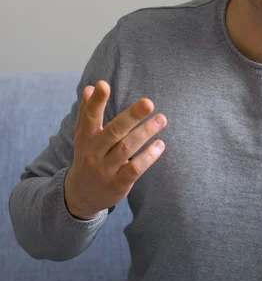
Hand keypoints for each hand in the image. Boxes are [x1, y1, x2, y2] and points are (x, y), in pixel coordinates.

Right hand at [64, 80, 166, 219]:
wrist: (80, 195)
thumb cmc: (87, 157)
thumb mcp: (83, 137)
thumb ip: (87, 112)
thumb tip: (90, 87)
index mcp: (85, 138)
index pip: (90, 117)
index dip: (96, 102)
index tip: (103, 84)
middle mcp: (94, 152)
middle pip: (114, 131)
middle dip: (131, 116)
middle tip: (148, 102)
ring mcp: (105, 169)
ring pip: (126, 148)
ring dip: (145, 132)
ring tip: (162, 119)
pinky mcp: (118, 184)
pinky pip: (135, 169)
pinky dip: (148, 157)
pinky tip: (160, 145)